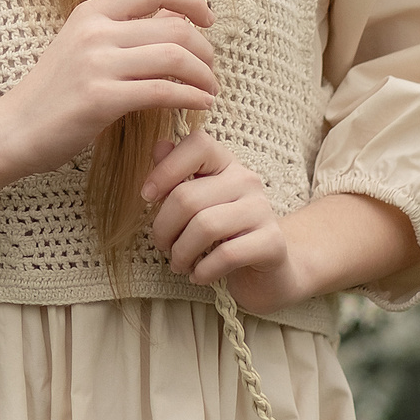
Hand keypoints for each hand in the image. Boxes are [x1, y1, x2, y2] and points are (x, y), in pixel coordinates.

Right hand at [0, 0, 217, 176]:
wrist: (13, 129)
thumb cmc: (51, 93)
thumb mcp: (82, 47)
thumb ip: (123, 31)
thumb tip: (177, 18)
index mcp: (90, 12)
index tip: (207, 19)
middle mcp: (94, 31)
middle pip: (174, 26)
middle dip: (205, 49)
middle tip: (210, 70)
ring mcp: (96, 64)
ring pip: (174, 57)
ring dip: (204, 75)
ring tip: (209, 90)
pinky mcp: (101, 98)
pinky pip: (162, 91)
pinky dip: (191, 98)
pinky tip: (199, 105)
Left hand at [141, 131, 306, 311]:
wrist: (267, 269)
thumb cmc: (222, 232)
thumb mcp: (196, 201)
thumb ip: (176, 175)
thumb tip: (159, 146)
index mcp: (225, 162)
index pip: (197, 144)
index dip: (165, 169)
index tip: (146, 196)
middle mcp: (247, 180)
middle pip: (187, 197)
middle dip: (164, 228)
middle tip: (162, 246)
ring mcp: (262, 210)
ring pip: (205, 227)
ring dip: (181, 252)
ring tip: (178, 264)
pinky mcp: (272, 242)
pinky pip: (226, 255)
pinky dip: (204, 270)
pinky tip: (199, 276)